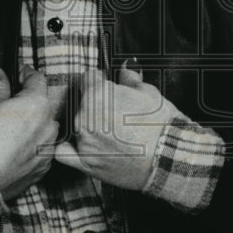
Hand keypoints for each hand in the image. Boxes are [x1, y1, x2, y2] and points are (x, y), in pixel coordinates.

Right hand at [0, 64, 57, 201]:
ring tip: (10, 129)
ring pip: (45, 128)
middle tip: (10, 103)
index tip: (19, 74)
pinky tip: (13, 148)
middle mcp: (48, 126)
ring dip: (33, 124)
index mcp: (36, 105)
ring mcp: (48, 149)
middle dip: (29, 101)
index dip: (26, 74)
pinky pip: (41, 150)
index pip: (37, 80)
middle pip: (43, 105)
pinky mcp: (42, 168)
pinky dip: (32, 146)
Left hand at [55, 62, 178, 190]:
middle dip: (95, 104)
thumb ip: (129, 79)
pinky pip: (63, 153)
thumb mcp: (148, 92)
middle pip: (82, 103)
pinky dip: (67, 147)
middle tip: (114, 111)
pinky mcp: (86, 162)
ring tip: (110, 131)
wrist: (168, 156)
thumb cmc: (160, 124)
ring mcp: (83, 140)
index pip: (87, 78)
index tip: (104, 84)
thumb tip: (125, 70)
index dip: (98, 80)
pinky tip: (76, 144)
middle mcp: (84, 116)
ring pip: (76, 125)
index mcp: (97, 94)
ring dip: (87, 125)